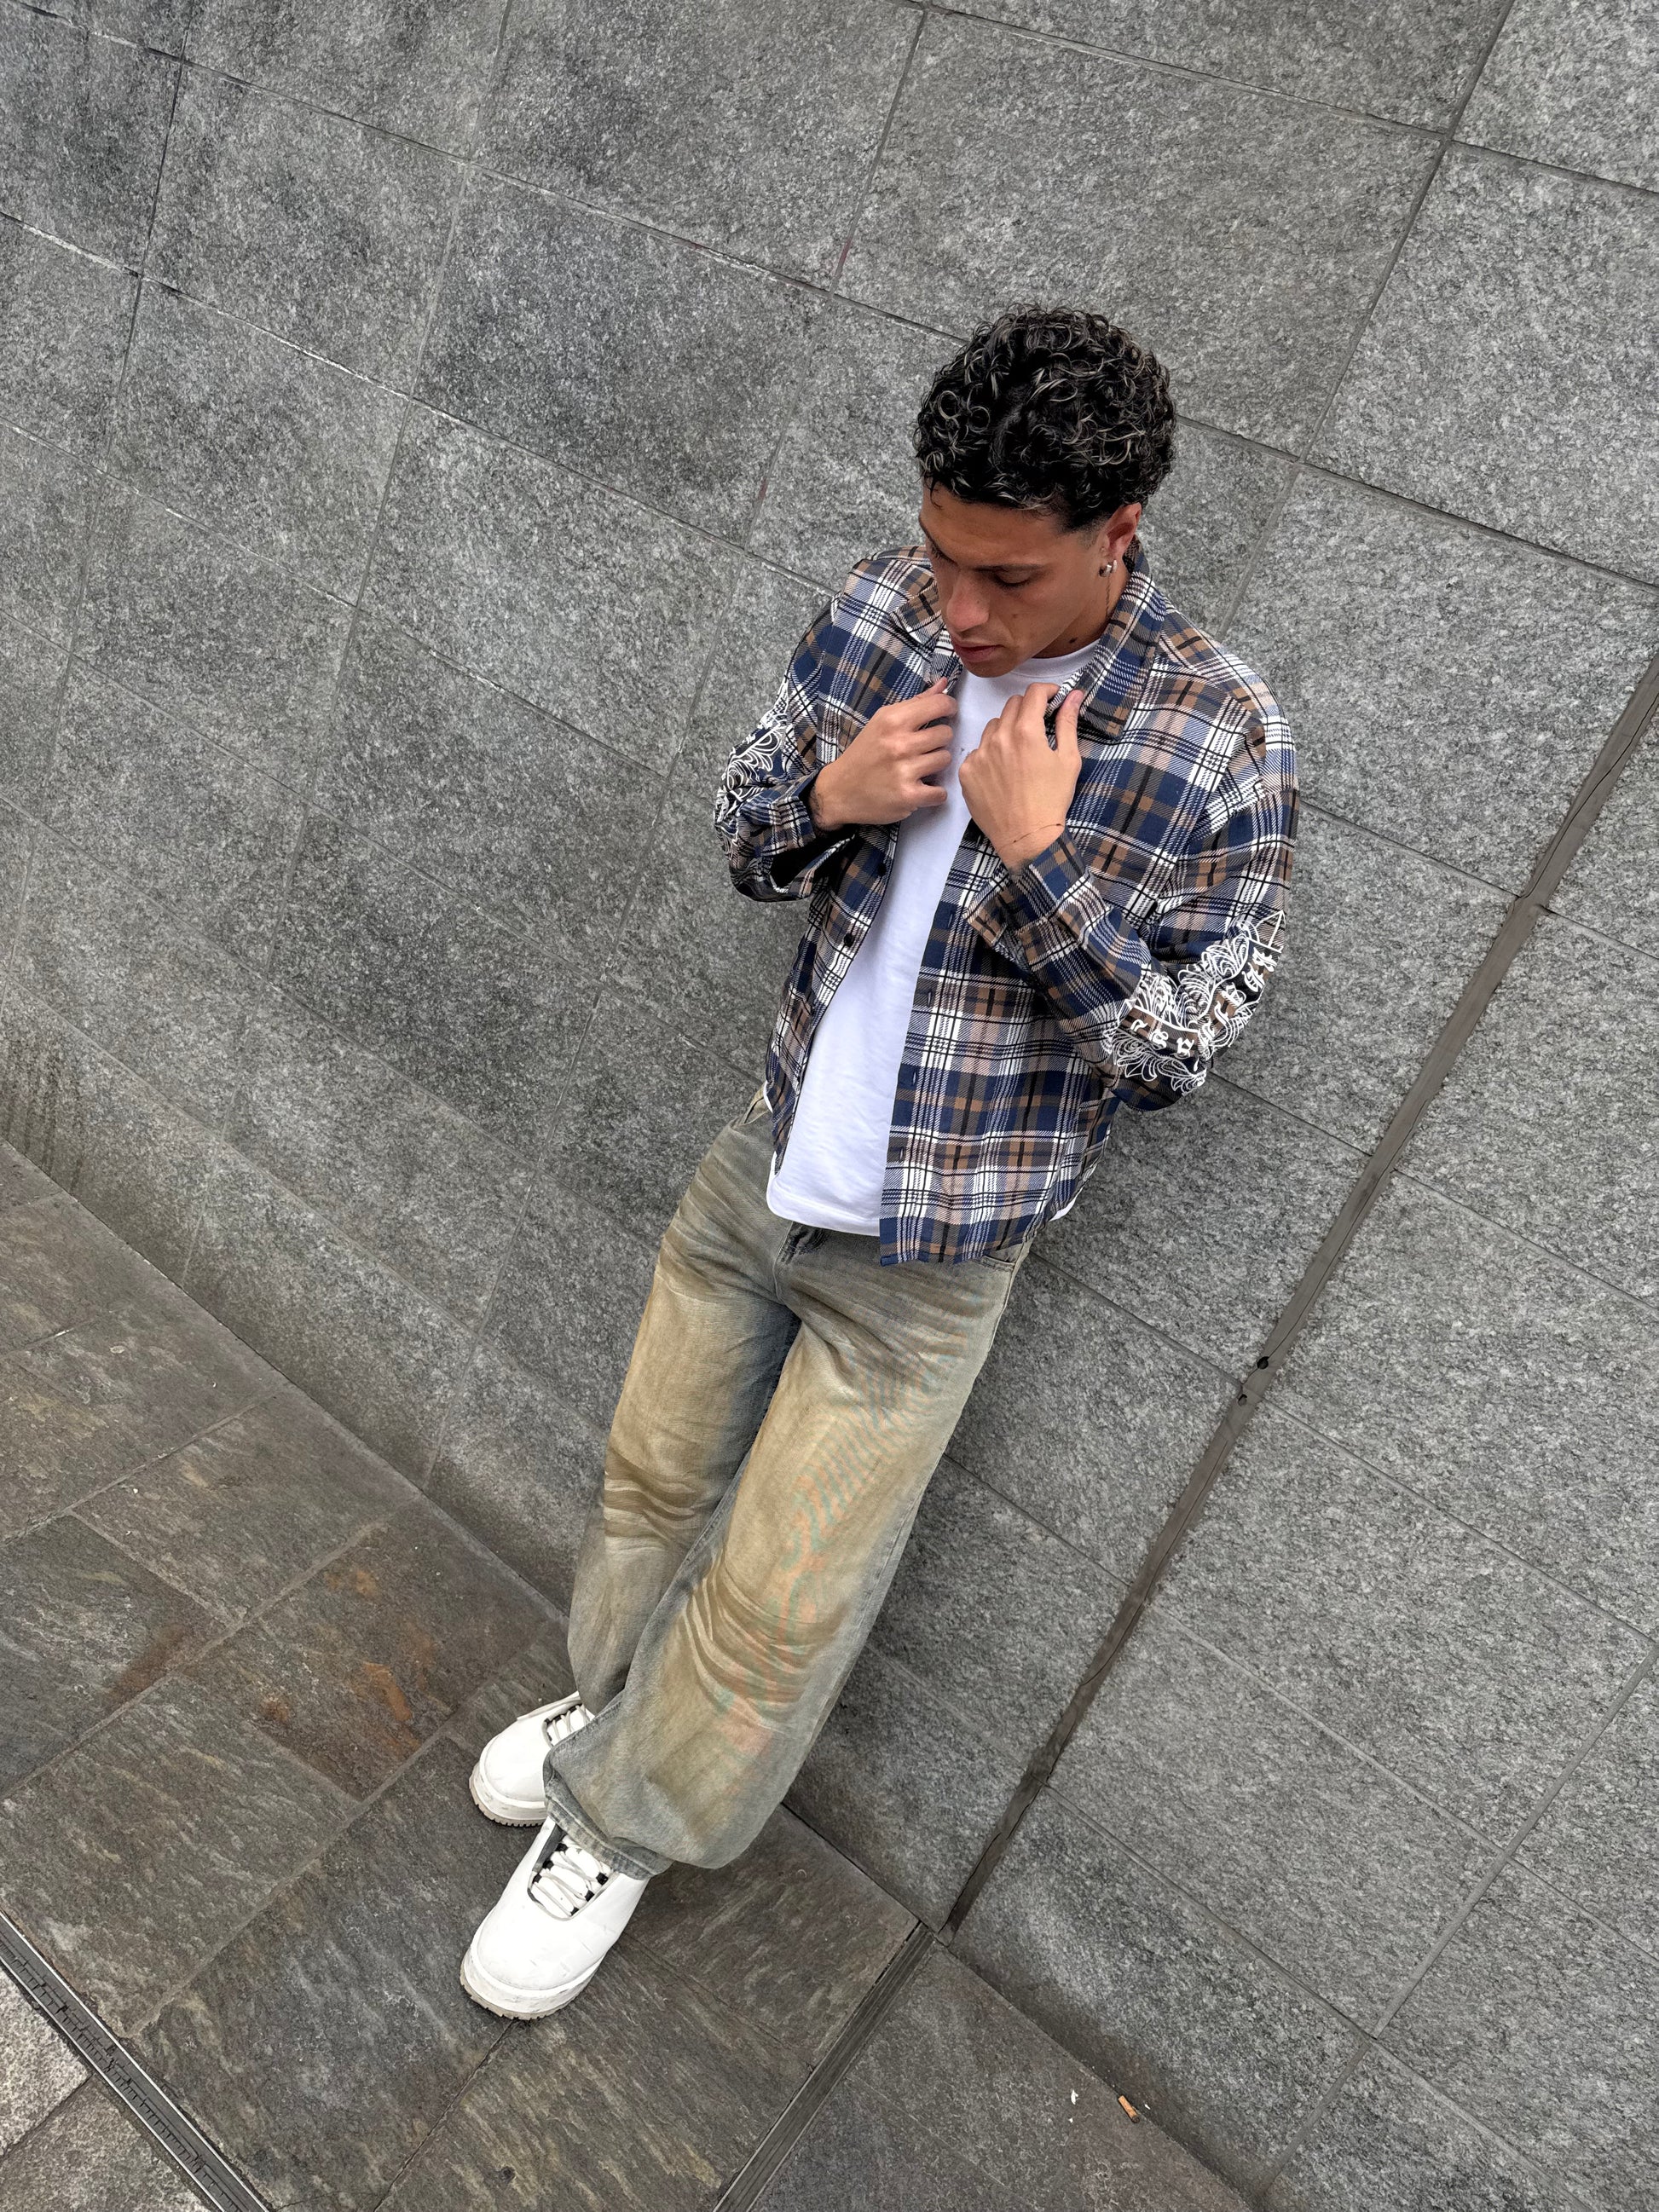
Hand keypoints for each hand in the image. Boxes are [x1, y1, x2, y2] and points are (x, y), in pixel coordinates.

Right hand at [808, 679, 955, 830]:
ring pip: (945, 760)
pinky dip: (933, 793)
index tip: (947, 715)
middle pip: (946, 734)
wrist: (840, 790)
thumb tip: (943, 684)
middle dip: (939, 741)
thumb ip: (916, 703)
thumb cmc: (865, 754)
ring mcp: (904, 771)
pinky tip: (920, 788)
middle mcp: (899, 744)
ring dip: (936, 765)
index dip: (949, 708)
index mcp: (892, 720)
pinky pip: (940, 792)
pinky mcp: (908, 796)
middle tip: (924, 747)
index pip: (939, 704)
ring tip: (919, 768)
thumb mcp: (883, 722)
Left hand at [959, 683, 1082, 869]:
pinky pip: (978, 751)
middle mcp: (999, 738)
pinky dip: (990, 754)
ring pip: (993, 727)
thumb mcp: (1068, 760)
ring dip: (1006, 730)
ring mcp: (979, 755)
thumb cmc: (1052, 800)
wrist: (1027, 838)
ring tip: (1018, 752)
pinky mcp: (967, 772)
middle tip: (1037, 727)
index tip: (1052, 698)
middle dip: (1027, 709)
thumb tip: (1073, 695)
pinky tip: (1002, 771)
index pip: (1032, 693)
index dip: (1045, 691)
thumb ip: (1067, 723)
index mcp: (1027, 732)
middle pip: (1012, 706)